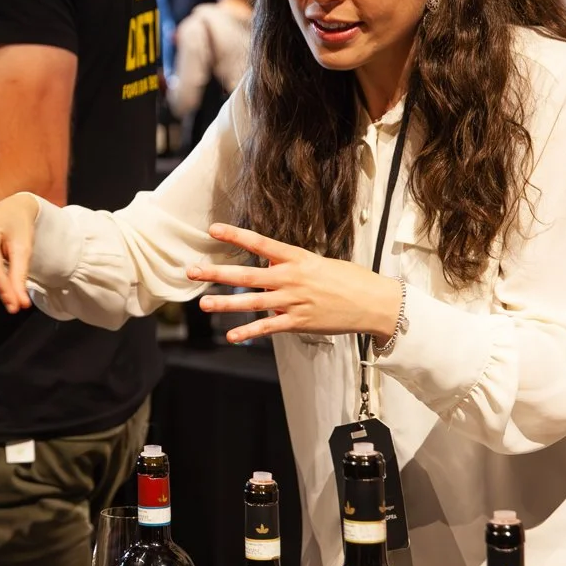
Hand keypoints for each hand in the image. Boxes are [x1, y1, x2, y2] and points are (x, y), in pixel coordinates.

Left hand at [192, 225, 403, 345]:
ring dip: (226, 304)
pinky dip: (249, 332)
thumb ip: (290, 265)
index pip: (260, 243)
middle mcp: (292, 278)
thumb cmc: (349, 280)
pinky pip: (269, 328)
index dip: (236, 235)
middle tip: (191, 270)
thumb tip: (267, 265)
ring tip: (203, 303)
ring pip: (253, 303)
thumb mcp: (318, 263)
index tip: (213, 229)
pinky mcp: (299, 322)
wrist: (374, 302)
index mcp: (297, 258)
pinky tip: (231, 336)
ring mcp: (294, 301)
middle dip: (217, 273)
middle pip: (247, 275)